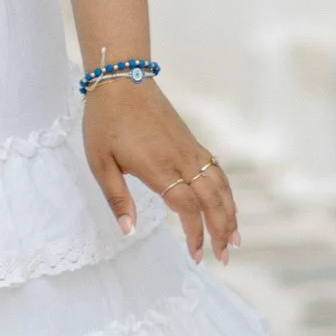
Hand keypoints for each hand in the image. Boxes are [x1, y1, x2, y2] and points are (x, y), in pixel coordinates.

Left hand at [82, 77, 238, 259]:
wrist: (121, 79)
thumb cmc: (106, 121)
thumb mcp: (100, 162)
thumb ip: (116, 198)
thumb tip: (128, 231)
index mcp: (158, 168)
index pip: (188, 208)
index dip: (195, 234)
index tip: (196, 256)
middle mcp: (181, 159)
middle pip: (212, 200)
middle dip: (221, 230)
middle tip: (224, 257)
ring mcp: (190, 149)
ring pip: (220, 185)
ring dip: (230, 212)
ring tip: (235, 238)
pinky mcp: (191, 141)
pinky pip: (216, 170)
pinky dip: (226, 191)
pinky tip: (227, 204)